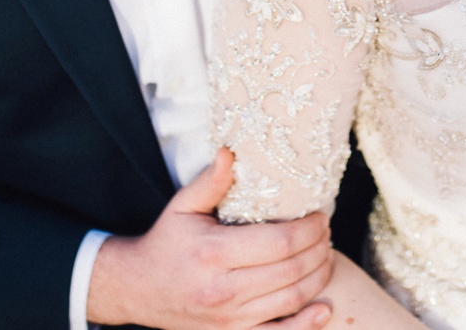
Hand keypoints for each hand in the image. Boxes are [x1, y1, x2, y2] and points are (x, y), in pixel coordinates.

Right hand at [87, 148, 334, 329]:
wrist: (137, 290)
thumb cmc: (166, 243)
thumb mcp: (181, 207)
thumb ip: (209, 182)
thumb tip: (230, 152)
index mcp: (213, 252)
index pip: (278, 242)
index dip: (308, 229)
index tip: (320, 216)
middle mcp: (222, 289)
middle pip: (291, 270)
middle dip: (319, 249)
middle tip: (328, 232)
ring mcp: (228, 318)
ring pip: (291, 300)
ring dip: (319, 278)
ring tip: (327, 256)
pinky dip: (306, 324)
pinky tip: (324, 308)